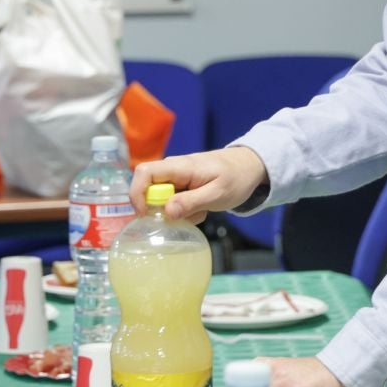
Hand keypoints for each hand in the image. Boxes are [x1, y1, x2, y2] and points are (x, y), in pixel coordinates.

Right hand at [129, 146, 267, 223]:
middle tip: (182, 219)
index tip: (145, 215)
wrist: (250, 167)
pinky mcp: (182, 185)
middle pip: (148, 189)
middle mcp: (172, 169)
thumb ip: (191, 202)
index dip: (137, 194)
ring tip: (200, 212)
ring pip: (161, 198)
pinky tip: (202, 210)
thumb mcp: (217, 194)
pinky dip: (184, 210)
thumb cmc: (236, 178)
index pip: (143, 172)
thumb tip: (166, 211)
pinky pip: (172, 201)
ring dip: (177, 212)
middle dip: (161, 209)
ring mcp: (176, 177)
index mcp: (179, 167)